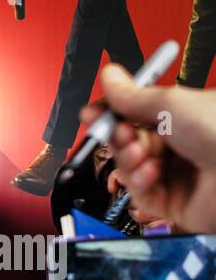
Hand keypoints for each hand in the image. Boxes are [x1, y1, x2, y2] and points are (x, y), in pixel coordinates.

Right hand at [83, 64, 215, 232]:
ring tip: (137, 153)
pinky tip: (150, 173)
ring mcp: (176, 174)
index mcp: (186, 118)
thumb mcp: (171, 104)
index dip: (113, 114)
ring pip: (131, 169)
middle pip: (130, 143)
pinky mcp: (172, 202)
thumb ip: (133, 96)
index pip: (138, 115)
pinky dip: (138, 183)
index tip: (94, 112)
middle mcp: (181, 145)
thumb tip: (110, 77)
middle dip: (118, 137)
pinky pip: (140, 194)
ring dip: (127, 160)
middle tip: (116, 131)